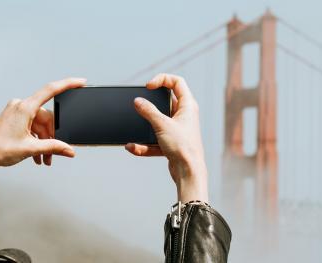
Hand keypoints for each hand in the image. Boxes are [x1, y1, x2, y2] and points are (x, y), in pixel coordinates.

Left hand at [0, 78, 86, 176]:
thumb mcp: (31, 148)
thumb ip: (53, 147)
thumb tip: (69, 150)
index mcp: (24, 107)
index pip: (51, 90)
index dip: (68, 84)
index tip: (80, 81)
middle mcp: (20, 105)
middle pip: (46, 118)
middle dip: (51, 137)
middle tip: (53, 154)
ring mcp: (16, 111)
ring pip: (39, 125)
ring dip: (43, 142)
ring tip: (43, 159)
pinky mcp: (13, 118)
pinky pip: (31, 126)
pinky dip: (35, 139)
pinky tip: (36, 154)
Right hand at [125, 73, 207, 202]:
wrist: (188, 172)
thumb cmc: (183, 146)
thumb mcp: (162, 124)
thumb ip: (148, 111)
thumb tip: (138, 101)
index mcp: (187, 105)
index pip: (177, 82)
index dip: (162, 79)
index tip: (148, 86)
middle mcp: (184, 115)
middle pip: (166, 101)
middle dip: (150, 103)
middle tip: (141, 104)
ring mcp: (177, 129)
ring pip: (157, 121)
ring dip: (145, 125)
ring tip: (135, 127)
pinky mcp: (171, 142)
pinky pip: (154, 139)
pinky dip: (144, 143)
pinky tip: (133, 147)